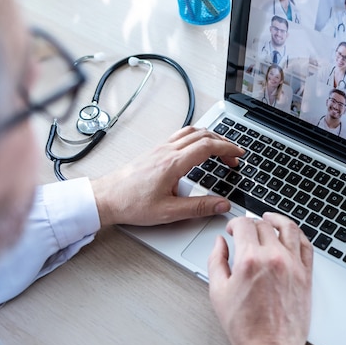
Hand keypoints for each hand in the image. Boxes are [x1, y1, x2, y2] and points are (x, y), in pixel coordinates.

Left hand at [90, 126, 242, 226]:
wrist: (106, 198)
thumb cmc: (131, 204)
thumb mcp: (169, 212)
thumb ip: (199, 207)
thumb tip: (222, 205)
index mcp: (173, 163)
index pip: (207, 147)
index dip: (227, 148)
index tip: (239, 154)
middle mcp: (167, 151)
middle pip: (202, 135)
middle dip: (223, 143)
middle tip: (235, 156)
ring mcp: (160, 149)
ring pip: (191, 132)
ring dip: (210, 137)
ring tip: (220, 148)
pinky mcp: (154, 152)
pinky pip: (180, 136)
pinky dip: (196, 137)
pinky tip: (196, 147)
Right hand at [208, 212, 313, 344]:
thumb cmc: (245, 326)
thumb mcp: (218, 292)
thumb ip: (216, 261)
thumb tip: (219, 243)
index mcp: (250, 260)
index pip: (244, 225)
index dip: (235, 223)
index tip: (233, 229)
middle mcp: (274, 258)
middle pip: (264, 225)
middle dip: (252, 224)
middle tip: (246, 230)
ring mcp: (293, 265)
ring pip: (289, 228)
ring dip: (277, 220)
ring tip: (270, 220)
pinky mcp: (306, 275)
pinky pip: (306, 245)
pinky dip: (297, 235)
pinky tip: (290, 235)